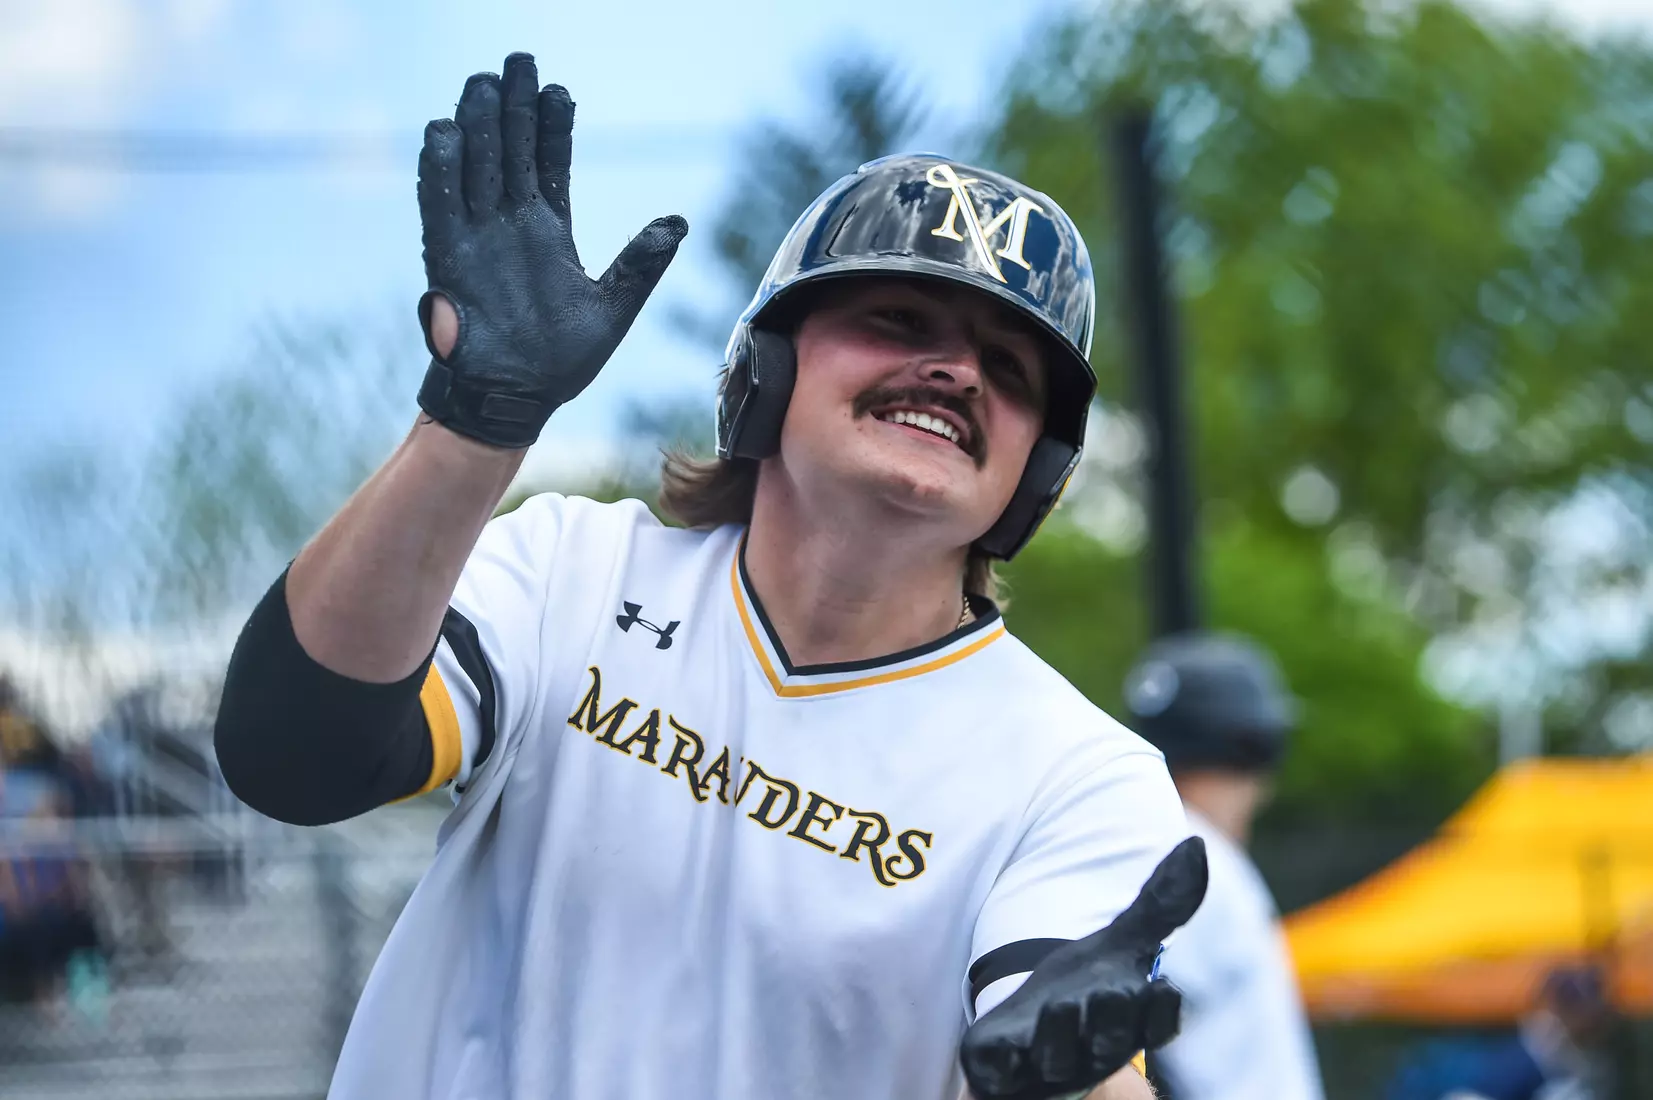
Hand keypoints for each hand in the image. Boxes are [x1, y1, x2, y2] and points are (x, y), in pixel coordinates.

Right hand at [415, 52, 687, 448]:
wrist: (515, 401)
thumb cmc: (561, 361)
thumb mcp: (612, 309)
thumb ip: (639, 264)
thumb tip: (678, 222)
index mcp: (548, 230)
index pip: (549, 163)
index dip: (552, 126)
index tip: (557, 89)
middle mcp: (510, 225)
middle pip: (508, 151)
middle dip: (511, 108)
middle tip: (515, 62)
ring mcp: (478, 238)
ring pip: (474, 168)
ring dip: (476, 127)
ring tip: (481, 85)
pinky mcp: (448, 260)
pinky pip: (439, 207)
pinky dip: (440, 172)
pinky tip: (442, 133)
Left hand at [960, 837, 1208, 1099]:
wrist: (1028, 1043)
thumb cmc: (1082, 991)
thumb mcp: (1117, 945)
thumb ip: (1159, 906)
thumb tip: (1195, 843)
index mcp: (1126, 1023)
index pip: (1158, 1026)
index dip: (1162, 1012)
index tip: (1164, 986)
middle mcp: (1092, 1051)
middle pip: (1112, 1041)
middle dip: (1112, 1015)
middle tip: (1108, 991)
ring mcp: (1046, 1068)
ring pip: (1058, 1059)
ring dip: (1060, 1033)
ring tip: (1061, 1005)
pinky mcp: (999, 1076)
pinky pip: (998, 1073)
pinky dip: (1000, 1057)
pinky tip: (1001, 1045)